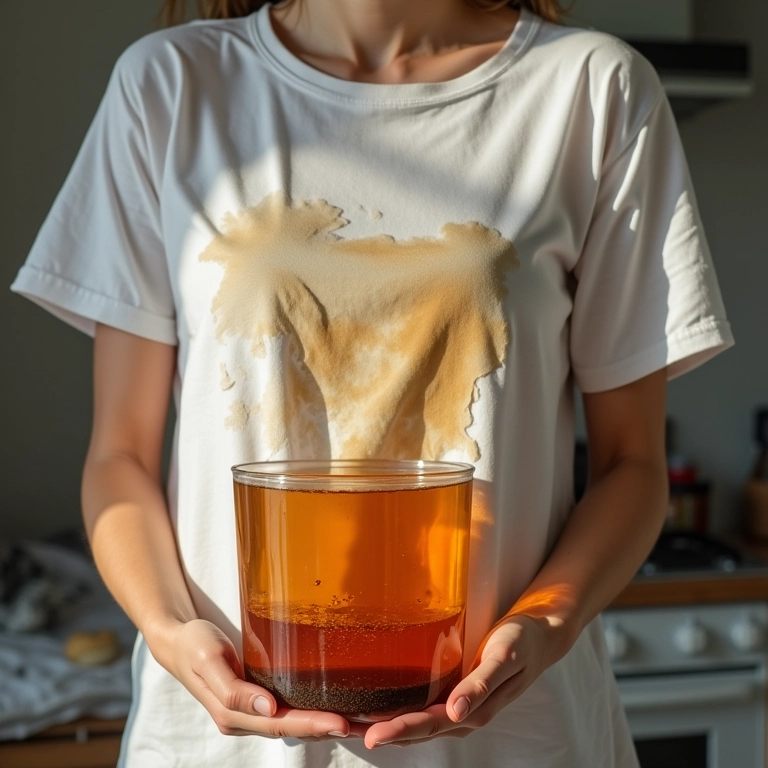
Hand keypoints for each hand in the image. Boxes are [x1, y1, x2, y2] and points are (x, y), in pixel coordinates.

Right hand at [161, 619, 351, 739]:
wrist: (178, 640)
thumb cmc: (193, 645)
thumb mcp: (208, 661)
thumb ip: (234, 690)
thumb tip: (267, 710)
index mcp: (232, 715)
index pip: (281, 724)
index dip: (312, 725)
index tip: (342, 723)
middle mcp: (246, 719)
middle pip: (293, 728)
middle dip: (328, 729)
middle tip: (365, 727)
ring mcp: (252, 712)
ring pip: (294, 724)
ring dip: (325, 725)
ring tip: (362, 723)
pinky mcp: (257, 699)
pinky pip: (289, 710)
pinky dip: (313, 712)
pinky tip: (335, 708)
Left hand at [361, 614, 570, 748]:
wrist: (540, 637)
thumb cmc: (521, 643)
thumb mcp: (504, 658)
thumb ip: (481, 685)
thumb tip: (457, 713)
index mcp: (472, 711)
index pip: (427, 725)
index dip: (398, 731)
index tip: (370, 736)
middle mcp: (461, 715)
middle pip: (415, 729)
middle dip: (379, 731)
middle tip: (343, 728)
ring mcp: (457, 707)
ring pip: (415, 722)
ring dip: (384, 724)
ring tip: (350, 722)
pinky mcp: (454, 692)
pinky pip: (422, 708)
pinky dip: (397, 712)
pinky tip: (378, 708)